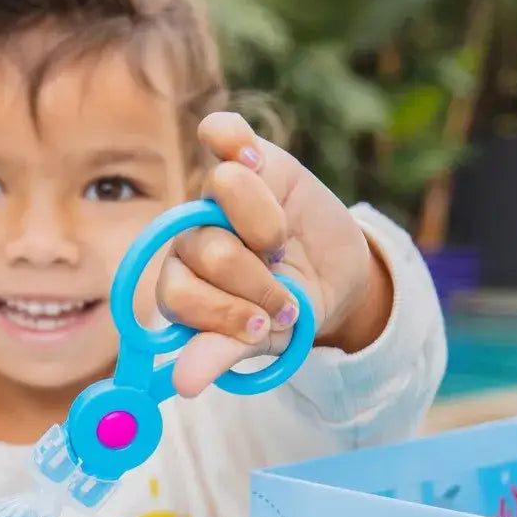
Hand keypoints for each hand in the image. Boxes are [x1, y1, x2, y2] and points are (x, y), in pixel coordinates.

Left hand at [156, 112, 391, 396]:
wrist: (337, 276)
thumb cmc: (290, 311)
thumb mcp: (263, 340)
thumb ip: (221, 352)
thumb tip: (184, 386)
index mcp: (182, 284)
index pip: (179, 297)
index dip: (227, 313)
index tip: (266, 326)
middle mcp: (190, 237)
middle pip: (211, 249)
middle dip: (259, 280)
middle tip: (283, 289)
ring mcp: (217, 195)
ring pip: (226, 189)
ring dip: (268, 225)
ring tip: (282, 244)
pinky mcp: (248, 157)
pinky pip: (221, 130)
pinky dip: (231, 137)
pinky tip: (253, 156)